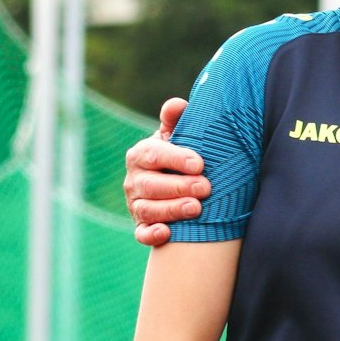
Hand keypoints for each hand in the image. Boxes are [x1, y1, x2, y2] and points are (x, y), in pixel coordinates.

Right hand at [122, 97, 212, 244]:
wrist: (174, 181)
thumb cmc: (179, 155)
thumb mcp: (176, 135)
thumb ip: (175, 119)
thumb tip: (177, 105)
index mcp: (140, 154)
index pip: (153, 155)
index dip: (175, 159)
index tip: (199, 163)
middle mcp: (134, 180)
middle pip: (151, 186)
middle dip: (179, 187)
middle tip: (205, 188)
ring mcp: (135, 204)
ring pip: (148, 210)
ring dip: (171, 210)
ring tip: (196, 208)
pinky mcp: (141, 226)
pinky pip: (141, 234)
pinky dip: (151, 235)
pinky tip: (167, 233)